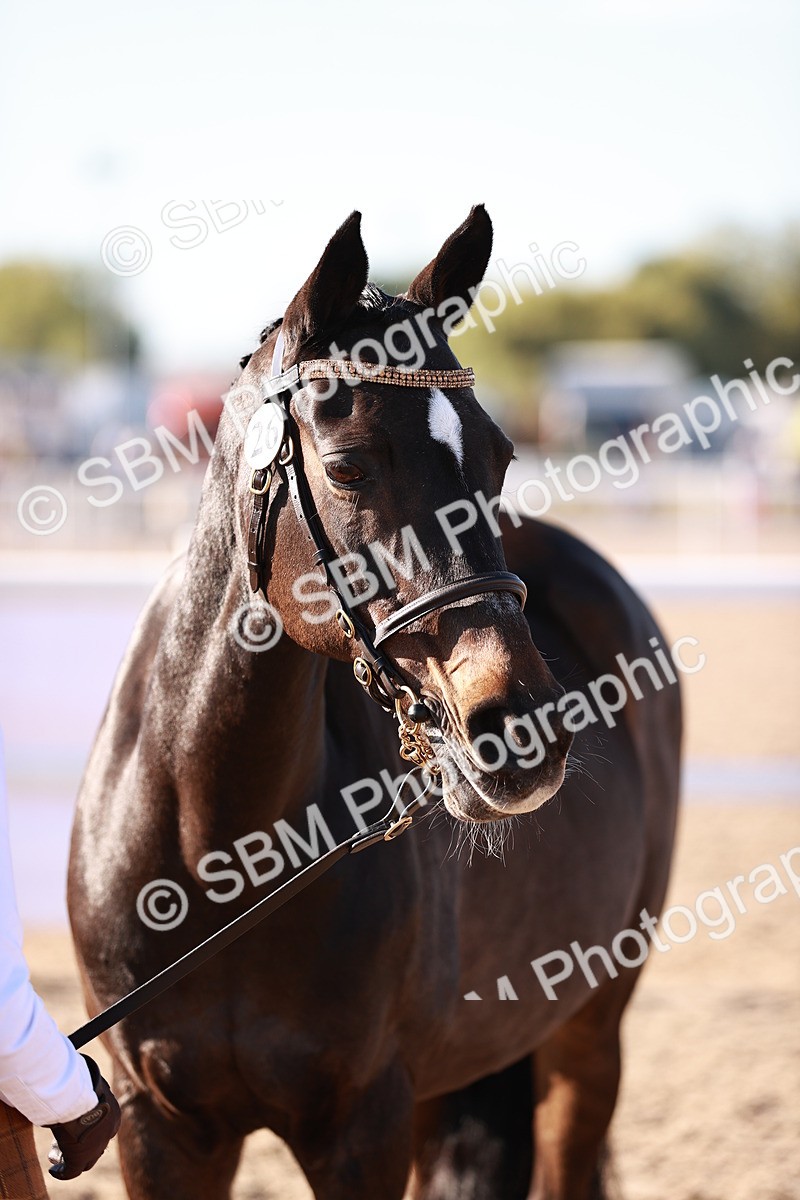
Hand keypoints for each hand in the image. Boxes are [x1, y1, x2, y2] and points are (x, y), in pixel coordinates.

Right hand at [47, 1054, 120, 1180]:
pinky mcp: (80, 1158)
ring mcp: (96, 1147)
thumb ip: (88, 1080)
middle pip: (98, 1147)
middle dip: (86, 1147)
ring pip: (86, 1161)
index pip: (106, 1128)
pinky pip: (70, 1171)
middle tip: (70, 1144)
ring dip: (74, 1160)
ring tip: (60, 1158)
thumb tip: (85, 1068)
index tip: (81, 1129)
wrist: (74, 1094)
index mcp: (114, 1113)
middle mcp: (109, 1132)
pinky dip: (62, 1172)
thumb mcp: (89, 1079)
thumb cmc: (80, 1081)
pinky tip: (54, 1169)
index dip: (94, 1131)